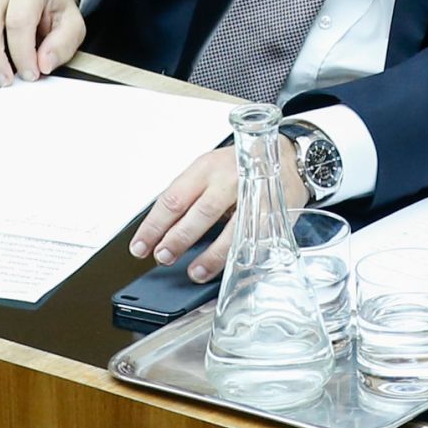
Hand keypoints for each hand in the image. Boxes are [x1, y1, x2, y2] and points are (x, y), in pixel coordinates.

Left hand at [129, 138, 309, 280]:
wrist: (288, 156)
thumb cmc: (242, 166)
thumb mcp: (210, 170)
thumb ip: (188, 196)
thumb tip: (161, 230)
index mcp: (206, 167)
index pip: (172, 199)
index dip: (153, 226)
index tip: (140, 247)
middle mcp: (228, 178)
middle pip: (197, 213)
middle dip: (177, 240)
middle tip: (163, 257)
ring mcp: (253, 195)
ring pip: (228, 229)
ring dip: (209, 255)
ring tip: (194, 271)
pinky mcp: (273, 211)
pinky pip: (253, 237)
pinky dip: (238, 254)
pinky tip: (228, 266)